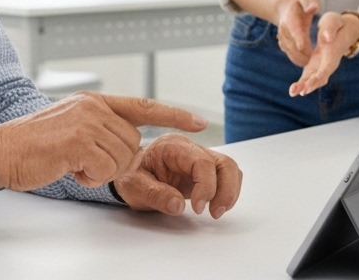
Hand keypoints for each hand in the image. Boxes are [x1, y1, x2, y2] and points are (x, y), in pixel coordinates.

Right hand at [0, 93, 207, 191]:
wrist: (3, 151)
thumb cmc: (34, 146)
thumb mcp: (71, 125)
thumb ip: (99, 126)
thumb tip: (128, 140)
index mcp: (93, 101)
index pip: (142, 105)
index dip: (173, 114)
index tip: (198, 121)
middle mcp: (93, 106)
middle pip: (133, 142)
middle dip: (116, 161)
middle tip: (84, 164)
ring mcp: (86, 121)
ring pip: (122, 157)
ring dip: (101, 171)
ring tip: (73, 164)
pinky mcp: (79, 141)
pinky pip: (106, 169)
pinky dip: (91, 178)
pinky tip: (70, 170)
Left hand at [113, 134, 241, 218]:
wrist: (129, 174)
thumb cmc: (130, 176)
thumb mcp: (133, 186)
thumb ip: (154, 194)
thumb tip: (178, 206)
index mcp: (172, 146)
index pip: (201, 161)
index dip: (205, 186)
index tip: (197, 208)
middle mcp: (190, 147)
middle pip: (223, 163)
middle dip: (225, 190)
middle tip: (214, 213)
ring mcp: (200, 157)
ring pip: (229, 168)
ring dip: (229, 192)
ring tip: (215, 212)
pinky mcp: (205, 170)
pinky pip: (227, 176)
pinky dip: (227, 191)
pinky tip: (215, 206)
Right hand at [275, 0, 319, 66]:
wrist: (287, 9)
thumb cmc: (302, 3)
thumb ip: (310, 1)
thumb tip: (314, 8)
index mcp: (290, 17)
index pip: (293, 28)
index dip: (298, 37)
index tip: (303, 46)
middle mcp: (283, 29)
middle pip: (291, 44)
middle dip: (302, 53)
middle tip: (315, 62)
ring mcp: (282, 38)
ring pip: (290, 52)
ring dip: (301, 59)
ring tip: (313, 66)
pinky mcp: (284, 45)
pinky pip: (290, 55)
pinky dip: (299, 61)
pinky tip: (308, 65)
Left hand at [289, 11, 358, 96]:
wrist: (342, 29)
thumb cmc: (336, 23)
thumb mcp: (333, 21)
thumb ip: (330, 29)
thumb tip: (325, 38)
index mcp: (333, 51)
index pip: (328, 65)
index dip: (321, 74)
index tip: (313, 81)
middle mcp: (329, 62)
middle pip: (322, 77)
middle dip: (312, 84)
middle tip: (301, 92)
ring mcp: (322, 65)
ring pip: (315, 79)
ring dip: (305, 86)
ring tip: (293, 93)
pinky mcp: (315, 65)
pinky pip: (309, 77)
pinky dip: (302, 83)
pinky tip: (293, 90)